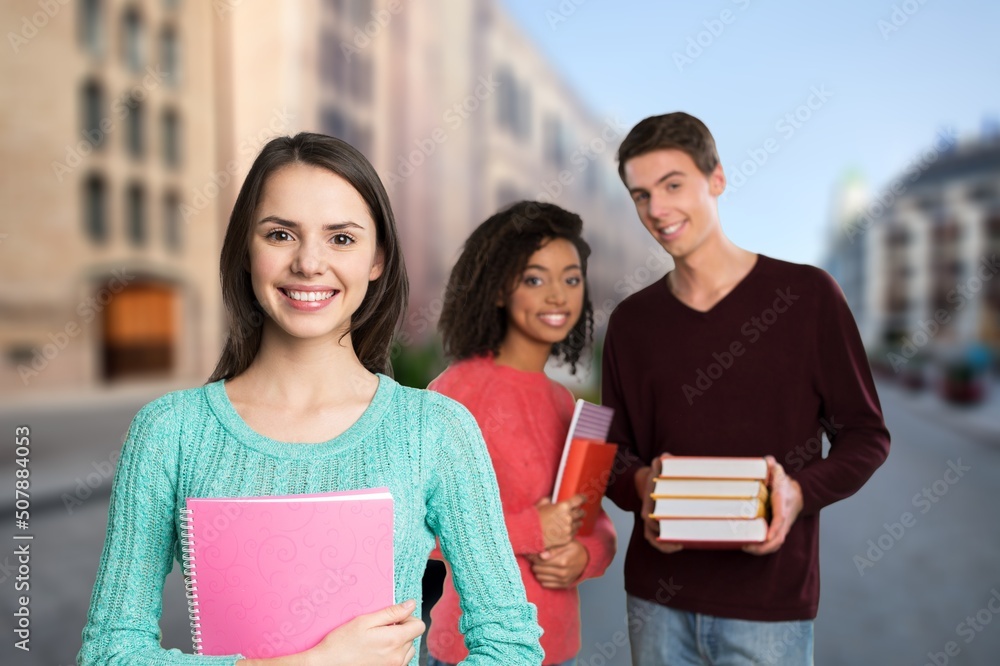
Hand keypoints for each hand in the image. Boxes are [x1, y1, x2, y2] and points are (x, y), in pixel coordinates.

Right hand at [235, 600, 422, 665]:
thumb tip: (411, 604)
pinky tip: (376, 650)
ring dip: (398, 642)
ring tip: (378, 640)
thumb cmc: (342, 642)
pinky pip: (400, 660)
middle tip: (381, 628)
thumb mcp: (365, 621)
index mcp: (394, 640)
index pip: (419, 626)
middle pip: (413, 637)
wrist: (328, 664)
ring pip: (407, 650)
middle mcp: (397, 657)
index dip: (408, 618)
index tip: (394, 618)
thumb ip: (391, 613)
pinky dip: (393, 653)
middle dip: (401, 629)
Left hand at [528, 539, 588, 588]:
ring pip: (540, 578)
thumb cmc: (575, 549)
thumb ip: (553, 549)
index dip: (533, 556)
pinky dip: (542, 578)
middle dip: (534, 563)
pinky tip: (545, 571)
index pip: (540, 561)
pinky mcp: (563, 585)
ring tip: (540, 563)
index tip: (530, 553)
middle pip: (538, 570)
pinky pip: (546, 584)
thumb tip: (541, 555)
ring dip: (537, 571)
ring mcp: (563, 581)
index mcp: (562, 561)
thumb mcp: (567, 543)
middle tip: (534, 557)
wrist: (587, 560)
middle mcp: (562, 573)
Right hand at [536, 494, 585, 548]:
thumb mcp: (543, 503)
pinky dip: (572, 530)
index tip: (584, 498)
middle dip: (579, 511)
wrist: (530, 534)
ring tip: (570, 521)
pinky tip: (566, 528)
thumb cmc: (535, 517)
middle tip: (576, 511)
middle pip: (581, 512)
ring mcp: (569, 529)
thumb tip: (553, 497)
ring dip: (576, 521)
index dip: (583, 498)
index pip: (579, 500)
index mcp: (564, 506)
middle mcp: (569, 517)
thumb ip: (551, 499)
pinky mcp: (567, 538)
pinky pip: (575, 532)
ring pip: (579, 523)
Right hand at [639, 455, 682, 553]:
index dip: (654, 522)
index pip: (646, 515)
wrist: (648, 483)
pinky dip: (665, 546)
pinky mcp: (657, 527)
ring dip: (665, 545)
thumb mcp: (658, 468)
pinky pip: (658, 540)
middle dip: (664, 535)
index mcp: (647, 502)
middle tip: (681, 539)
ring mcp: (651, 522)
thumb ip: (662, 463)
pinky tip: (680, 545)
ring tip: (680, 545)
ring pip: (653, 538)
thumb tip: (665, 456)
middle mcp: (646, 514)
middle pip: (652, 529)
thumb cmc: (656, 477)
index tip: (666, 524)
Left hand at [743, 456, 802, 555]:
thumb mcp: (780, 473)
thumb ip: (773, 466)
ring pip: (775, 544)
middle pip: (778, 539)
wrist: (798, 495)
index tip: (767, 536)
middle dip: (764, 546)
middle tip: (746, 546)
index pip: (780, 519)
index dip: (774, 528)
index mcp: (783, 505)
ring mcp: (781, 527)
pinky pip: (771, 543)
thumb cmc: (785, 485)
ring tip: (744, 547)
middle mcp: (783, 520)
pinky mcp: (778, 531)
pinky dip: (761, 548)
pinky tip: (747, 546)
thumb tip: (767, 461)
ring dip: (761, 550)